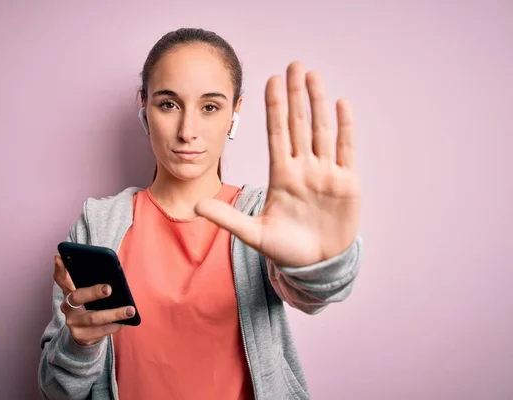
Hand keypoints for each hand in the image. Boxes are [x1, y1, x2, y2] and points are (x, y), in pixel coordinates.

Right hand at [54, 255, 135, 345]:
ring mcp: (72, 323)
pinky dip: (114, 327)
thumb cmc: (91, 307)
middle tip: (109, 288)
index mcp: (69, 292)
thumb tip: (112, 272)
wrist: (85, 334)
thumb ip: (93, 283)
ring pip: (93, 318)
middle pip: (77, 297)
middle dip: (93, 292)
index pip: (61, 278)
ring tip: (130, 310)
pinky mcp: (80, 337)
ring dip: (114, 314)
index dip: (59, 269)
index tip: (60, 257)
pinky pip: (100, 332)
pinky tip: (124, 323)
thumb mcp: (89, 294)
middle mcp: (67, 307)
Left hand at [195, 61, 360, 266]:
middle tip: (294, 64)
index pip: (276, 134)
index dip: (274, 107)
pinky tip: (341, 104)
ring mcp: (325, 173)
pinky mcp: (346, 183)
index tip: (269, 81)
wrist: (315, 266)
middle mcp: (303, 168)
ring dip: (318, 103)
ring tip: (313, 76)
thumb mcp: (253, 234)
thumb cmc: (285, 249)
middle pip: (298, 124)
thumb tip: (195, 207)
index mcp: (281, 175)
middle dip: (295, 95)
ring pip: (321, 130)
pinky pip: (346, 149)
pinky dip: (345, 127)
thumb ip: (227, 219)